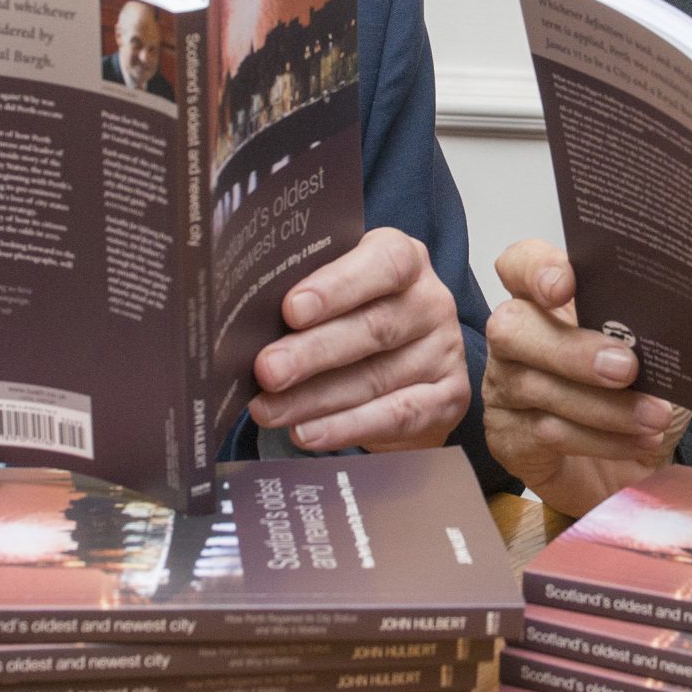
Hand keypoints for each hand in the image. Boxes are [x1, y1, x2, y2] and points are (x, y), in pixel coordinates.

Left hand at [248, 228, 469, 451]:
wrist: (408, 362)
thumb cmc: (354, 315)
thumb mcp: (336, 292)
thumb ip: (304, 295)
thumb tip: (242, 322)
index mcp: (404, 258)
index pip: (382, 264)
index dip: (337, 286)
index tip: (291, 309)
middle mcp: (430, 301)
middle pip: (374, 327)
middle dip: (313, 352)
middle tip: (266, 370)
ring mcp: (444, 350)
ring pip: (377, 378)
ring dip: (316, 398)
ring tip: (270, 410)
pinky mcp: (448, 397)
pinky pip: (398, 415)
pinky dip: (350, 427)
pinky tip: (309, 433)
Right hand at [481, 240, 689, 515]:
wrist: (636, 468)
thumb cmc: (641, 396)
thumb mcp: (655, 354)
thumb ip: (650, 329)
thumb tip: (678, 321)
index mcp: (548, 302)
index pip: (518, 264)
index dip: (535, 268)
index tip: (566, 285)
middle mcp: (516, 340)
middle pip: (511, 328)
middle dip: (572, 349)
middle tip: (627, 368)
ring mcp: (504, 390)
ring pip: (536, 388)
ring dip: (605, 406)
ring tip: (655, 417)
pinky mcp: (509, 439)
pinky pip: (547, 434)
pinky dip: (601, 439)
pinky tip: (640, 442)